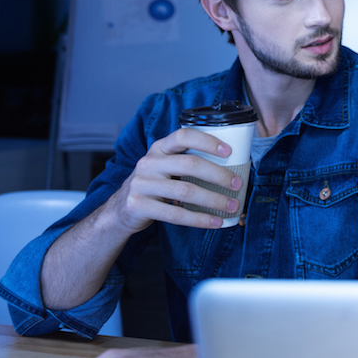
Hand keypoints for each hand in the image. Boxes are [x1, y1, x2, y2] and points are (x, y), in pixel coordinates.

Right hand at [108, 127, 243, 234]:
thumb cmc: (154, 184)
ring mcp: (142, 184)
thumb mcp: (164, 165)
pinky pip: (175, 214)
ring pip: (185, 191)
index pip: (183, 136)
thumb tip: (231, 166)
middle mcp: (149, 162)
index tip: (229, 151)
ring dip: (214, 199)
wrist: (120, 209)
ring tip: (232, 205)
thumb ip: (186, 160)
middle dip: (218, 174)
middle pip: (189, 164)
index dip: (207, 141)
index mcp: (159, 148)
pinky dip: (199, 219)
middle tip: (237, 183)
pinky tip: (215, 221)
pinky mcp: (139, 205)